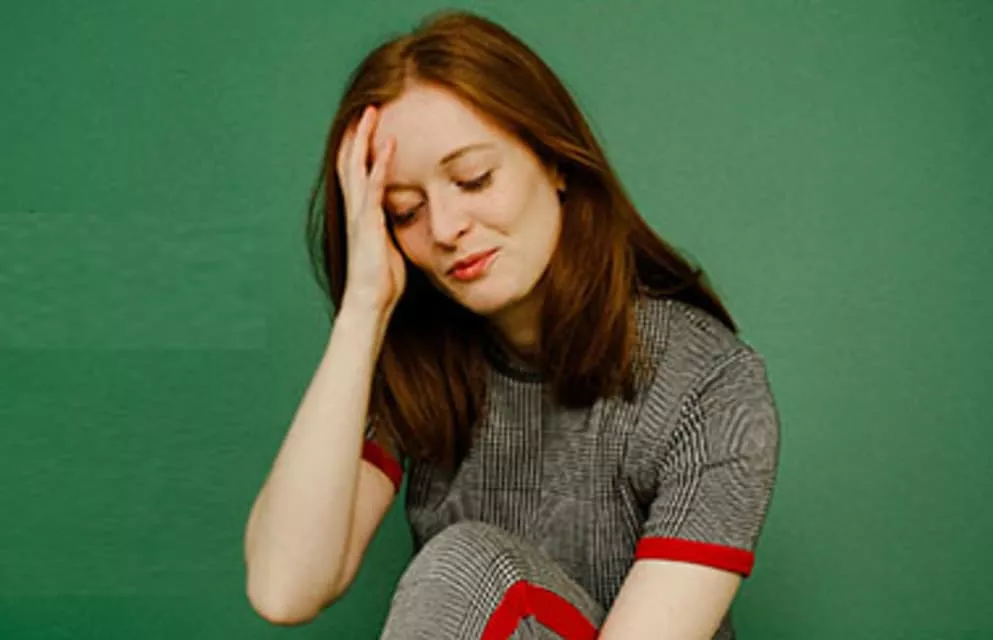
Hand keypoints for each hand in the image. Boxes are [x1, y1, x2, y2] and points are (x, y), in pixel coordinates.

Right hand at [335, 106, 405, 318]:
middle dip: (358, 134)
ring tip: (372, 112)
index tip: (369, 124)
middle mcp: (356, 210)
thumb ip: (391, 227)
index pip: (355, 172)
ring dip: (364, 139)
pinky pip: (373, 187)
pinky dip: (380, 163)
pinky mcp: (368, 223)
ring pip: (356, 167)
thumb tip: (405, 217)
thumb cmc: (382, 280)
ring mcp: (360, 215)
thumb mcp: (389, 246)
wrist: (369, 303)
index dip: (360, 147)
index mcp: (361, 214)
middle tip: (368, 106)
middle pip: (350, 161)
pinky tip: (389, 144)